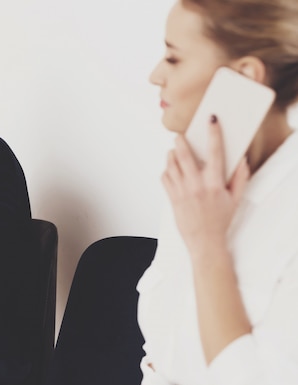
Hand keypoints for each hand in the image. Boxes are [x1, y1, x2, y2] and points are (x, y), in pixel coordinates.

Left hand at [161, 116, 249, 256]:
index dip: (214, 134)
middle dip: (181, 141)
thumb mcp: (236, 200)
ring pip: (171, 165)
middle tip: (180, 135)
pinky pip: (164, 178)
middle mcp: (196, 185)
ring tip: (175, 152)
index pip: (214, 152)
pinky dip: (166, 170)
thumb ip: (240, 178)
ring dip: (172, 155)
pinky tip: (171, 170)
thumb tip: (241, 160)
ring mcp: (182, 192)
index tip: (212, 121)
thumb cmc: (220, 221)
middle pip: (184, 155)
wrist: (204, 242)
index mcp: (214, 183)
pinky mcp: (172, 198)